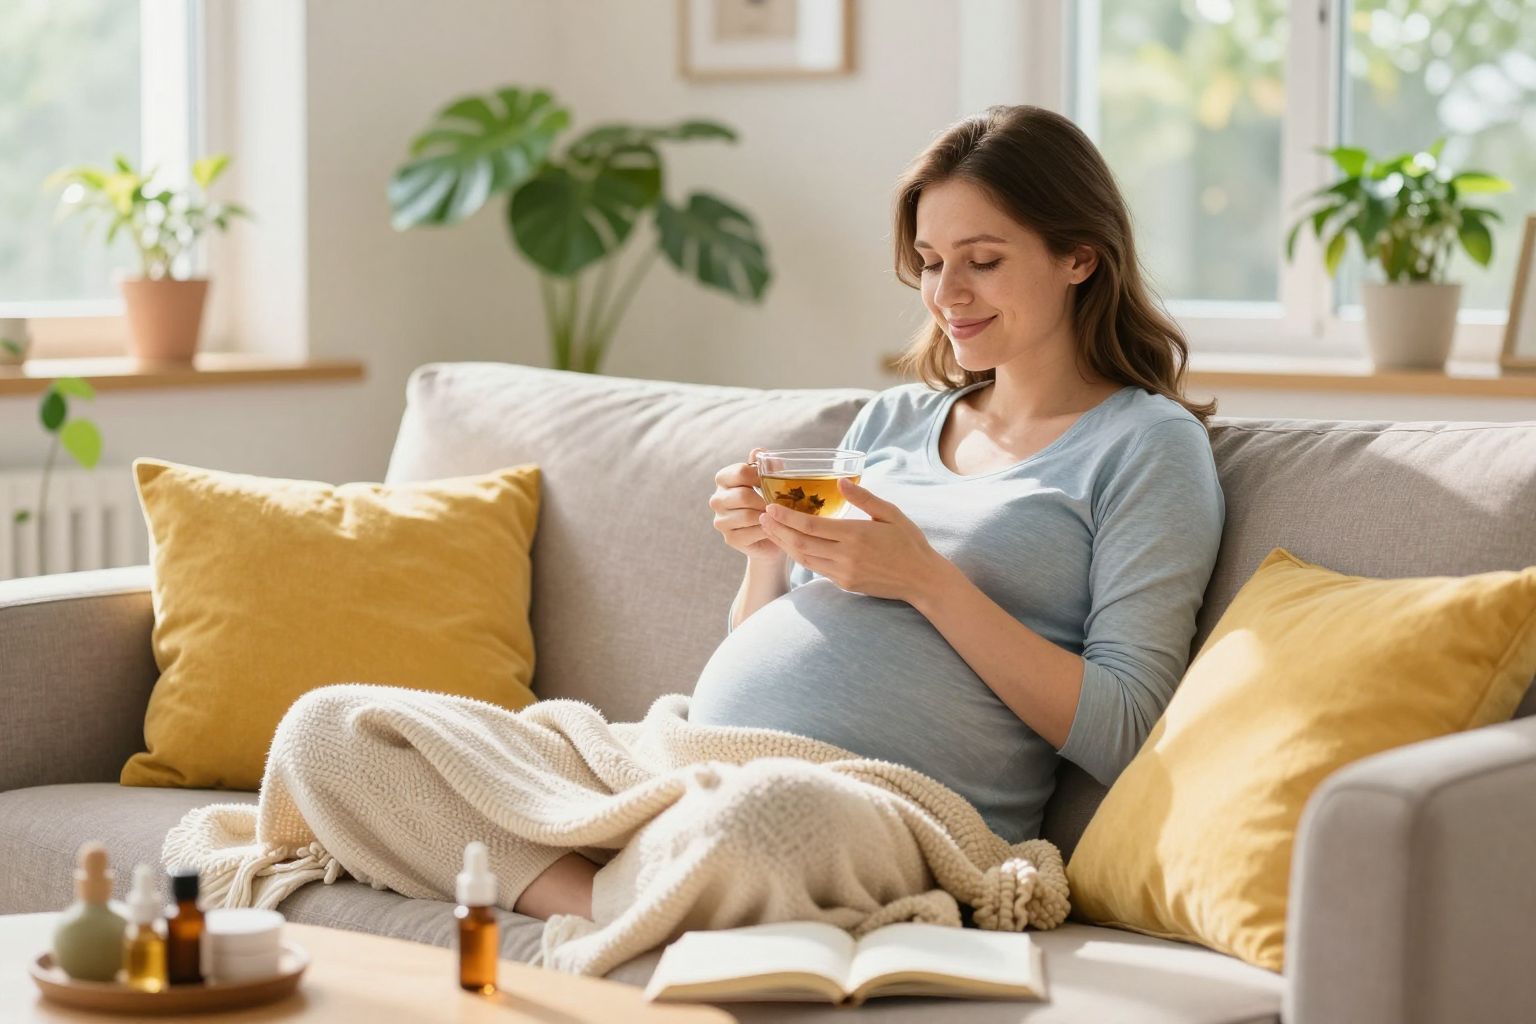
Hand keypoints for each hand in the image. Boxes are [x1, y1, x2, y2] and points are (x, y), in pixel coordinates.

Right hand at [709, 447, 784, 563]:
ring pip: (748, 515)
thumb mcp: (765, 481)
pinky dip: (767, 529)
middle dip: (765, 500)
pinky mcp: (730, 538)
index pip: (740, 472)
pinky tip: (773, 527)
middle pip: (743, 495)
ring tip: (778, 514)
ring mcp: (721, 521)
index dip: (760, 476)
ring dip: (767, 515)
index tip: (773, 481)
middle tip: (780, 502)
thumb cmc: (766, 501)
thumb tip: (759, 452)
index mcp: (723, 479)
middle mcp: (717, 499)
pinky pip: (753, 531)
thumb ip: (762, 465)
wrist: (769, 533)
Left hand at [757, 477, 947, 602]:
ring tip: (770, 530)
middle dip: (778, 530)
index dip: (786, 518)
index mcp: (856, 535)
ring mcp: (844, 573)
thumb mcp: (890, 514)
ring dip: (785, 544)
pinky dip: (800, 556)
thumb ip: (864, 498)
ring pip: (805, 558)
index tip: (770, 507)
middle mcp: (846, 556)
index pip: (811, 526)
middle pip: (801, 543)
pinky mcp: (845, 583)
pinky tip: (792, 545)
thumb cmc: (909, 542)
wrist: (922, 579)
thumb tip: (839, 480)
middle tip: (762, 516)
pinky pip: (816, 569)